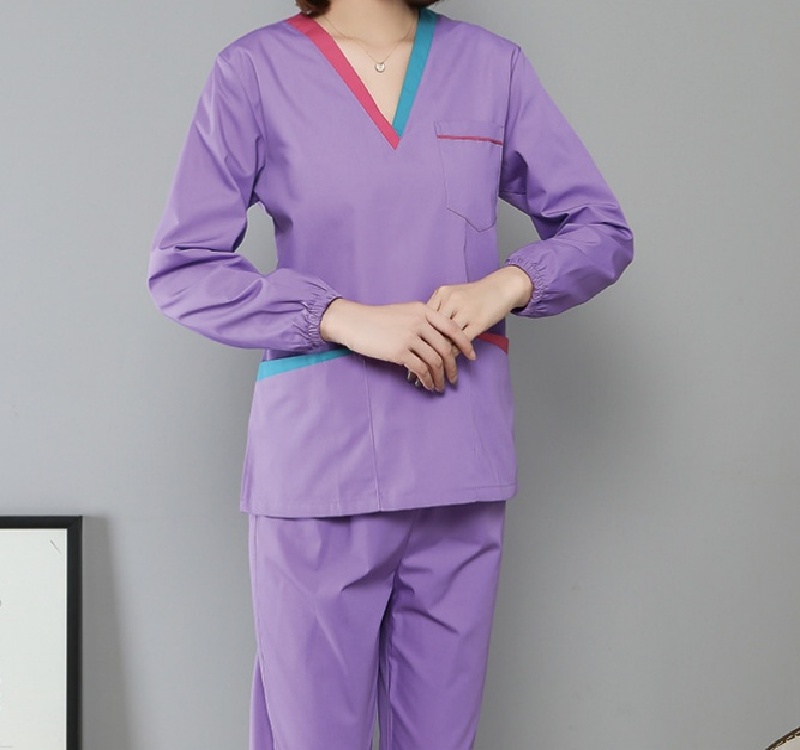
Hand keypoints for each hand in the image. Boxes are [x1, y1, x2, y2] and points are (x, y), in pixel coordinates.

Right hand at [319, 299, 476, 391]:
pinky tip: (427, 385)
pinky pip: (420, 368)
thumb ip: (422, 322)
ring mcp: (409, 336)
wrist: (354, 322)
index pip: (452, 328)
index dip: (465, 344)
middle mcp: (419, 322)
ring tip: (439, 386)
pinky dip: (427, 379)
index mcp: (423, 310)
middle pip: (445, 348)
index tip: (471, 357)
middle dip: (452, 366)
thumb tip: (437, 340)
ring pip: (434, 361)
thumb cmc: (377, 319)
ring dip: (439, 377)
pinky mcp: (399, 351)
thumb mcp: (404, 312)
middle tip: (454, 379)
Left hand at [406, 267, 532, 386]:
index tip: (402, 358)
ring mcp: (464, 311)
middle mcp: (450, 301)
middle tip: (410, 374)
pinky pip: (461, 343)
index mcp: (441, 294)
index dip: (413, 342)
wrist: (502, 287)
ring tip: (428, 377)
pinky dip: (454, 357)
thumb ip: (439, 310)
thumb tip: (422, 333)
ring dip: (436, 361)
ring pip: (445, 340)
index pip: (422, 320)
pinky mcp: (477, 322)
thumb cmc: (476, 295)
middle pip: (430, 332)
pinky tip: (449, 369)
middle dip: (420, 355)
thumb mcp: (454, 296)